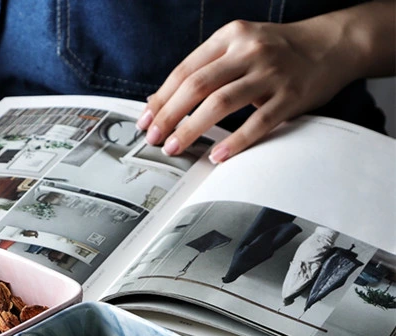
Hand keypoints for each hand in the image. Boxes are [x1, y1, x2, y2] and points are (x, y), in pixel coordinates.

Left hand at [136, 18, 355, 163]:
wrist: (332, 45)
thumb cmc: (278, 52)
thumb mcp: (239, 48)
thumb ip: (204, 70)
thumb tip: (159, 101)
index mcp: (231, 37)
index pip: (185, 70)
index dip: (161, 99)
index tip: (145, 121)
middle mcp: (249, 51)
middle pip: (197, 86)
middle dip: (169, 116)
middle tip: (155, 139)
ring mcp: (271, 73)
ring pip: (221, 103)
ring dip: (192, 129)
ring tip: (175, 147)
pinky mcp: (290, 96)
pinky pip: (257, 123)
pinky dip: (234, 142)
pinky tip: (217, 155)